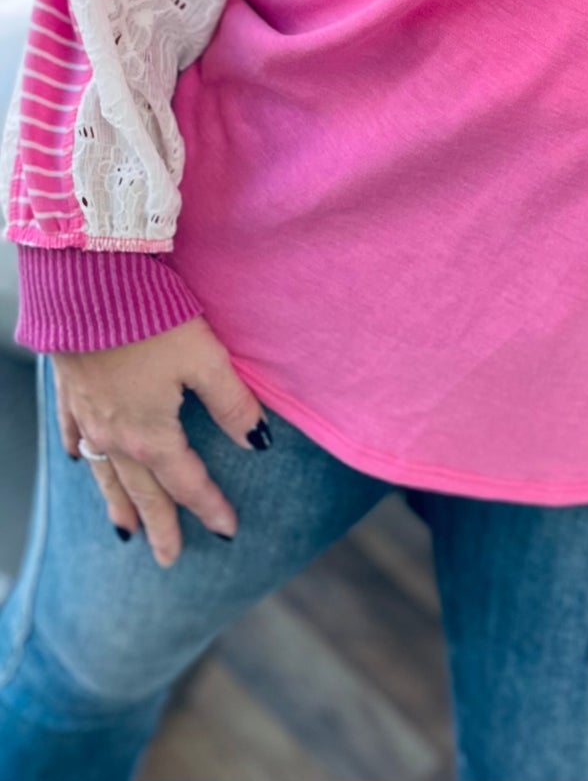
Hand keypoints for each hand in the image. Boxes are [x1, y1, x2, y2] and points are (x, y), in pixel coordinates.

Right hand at [52, 315, 271, 567]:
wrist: (89, 286)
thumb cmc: (151, 319)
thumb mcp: (205, 358)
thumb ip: (232, 403)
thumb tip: (259, 441)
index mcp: (151, 435)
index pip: (187, 481)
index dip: (209, 506)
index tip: (227, 530)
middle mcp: (115, 436)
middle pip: (143, 491)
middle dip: (159, 524)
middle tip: (169, 558)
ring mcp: (87, 417)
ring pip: (105, 474)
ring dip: (118, 504)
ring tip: (125, 532)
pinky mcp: (70, 391)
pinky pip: (73, 436)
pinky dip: (82, 454)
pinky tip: (82, 461)